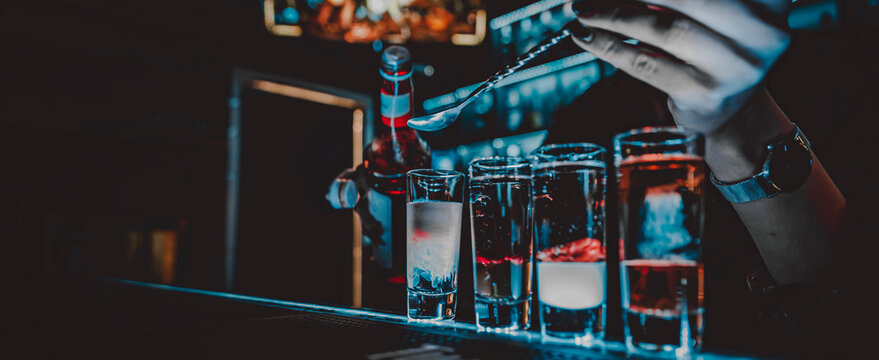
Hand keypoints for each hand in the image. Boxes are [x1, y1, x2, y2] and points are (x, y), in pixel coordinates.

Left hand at [571, 0, 790, 133]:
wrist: (732, 113)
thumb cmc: (715, 49)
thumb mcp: (713, 12)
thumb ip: (679, 0)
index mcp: (769, 1)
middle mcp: (763, 31)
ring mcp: (735, 66)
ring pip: (663, 27)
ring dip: (613, 15)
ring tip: (582, 9)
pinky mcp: (703, 93)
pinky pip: (645, 63)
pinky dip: (608, 45)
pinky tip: (585, 35)